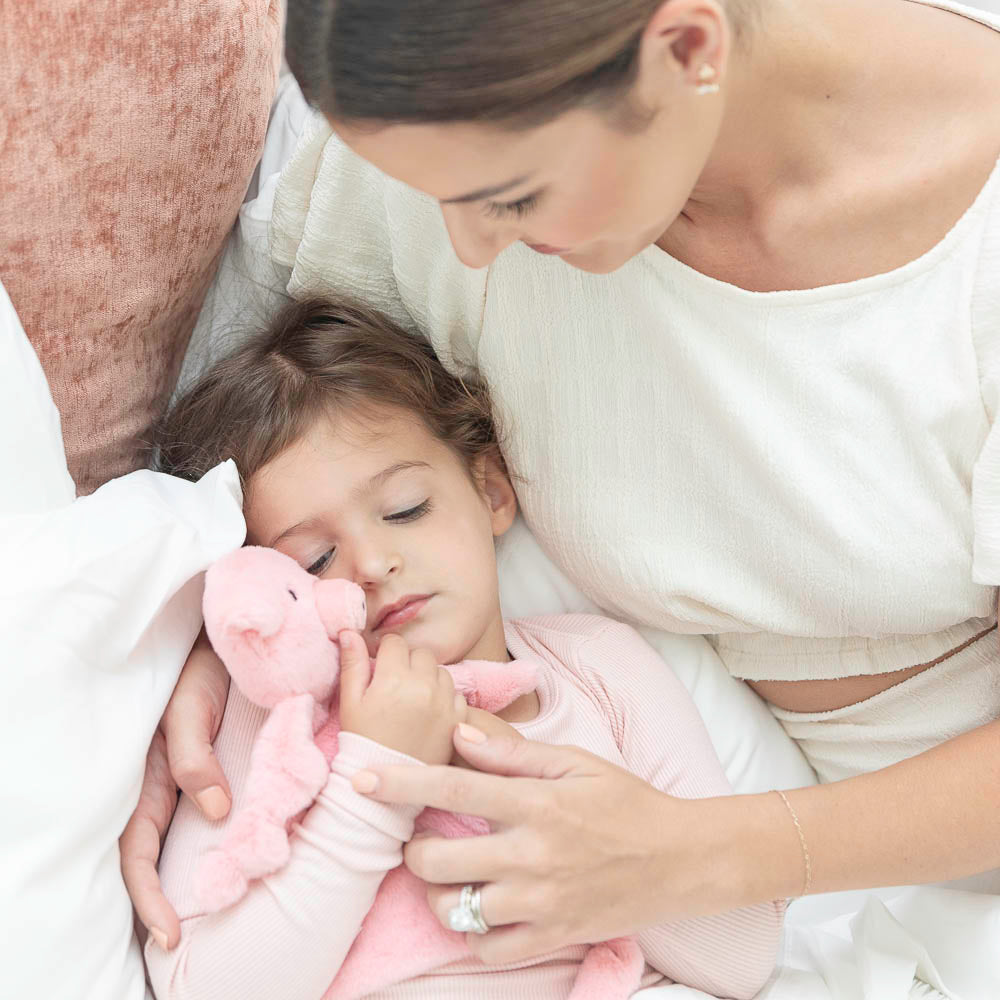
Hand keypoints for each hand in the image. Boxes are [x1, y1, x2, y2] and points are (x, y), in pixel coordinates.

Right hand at [119, 632, 231, 949]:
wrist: (232, 643)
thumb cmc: (200, 672)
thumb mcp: (189, 710)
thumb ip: (194, 759)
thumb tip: (217, 812)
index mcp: (150, 779)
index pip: (136, 852)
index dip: (148, 895)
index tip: (170, 932)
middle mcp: (168, 788)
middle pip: (156, 857)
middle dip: (166, 902)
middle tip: (187, 940)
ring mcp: (193, 783)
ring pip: (185, 842)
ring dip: (196, 876)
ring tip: (221, 909)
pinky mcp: (221, 772)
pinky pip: (218, 815)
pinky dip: (227, 842)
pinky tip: (248, 857)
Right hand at [339, 631, 467, 764]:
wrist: (384, 787)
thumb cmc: (363, 741)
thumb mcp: (350, 702)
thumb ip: (352, 664)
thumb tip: (349, 631)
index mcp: (394, 678)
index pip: (395, 642)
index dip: (385, 654)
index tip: (380, 670)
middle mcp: (424, 685)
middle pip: (420, 653)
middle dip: (408, 663)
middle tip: (395, 686)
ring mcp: (444, 702)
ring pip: (440, 670)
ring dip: (428, 678)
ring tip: (412, 700)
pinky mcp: (458, 719)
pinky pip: (456, 693)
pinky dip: (444, 697)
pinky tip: (428, 713)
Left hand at [351, 726, 729, 963]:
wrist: (680, 860)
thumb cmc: (625, 801)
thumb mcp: (576, 762)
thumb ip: (513, 754)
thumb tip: (460, 735)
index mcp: (537, 803)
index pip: (454, 789)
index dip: (402, 782)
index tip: (361, 778)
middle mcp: (533, 854)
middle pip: (440, 859)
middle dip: (415, 849)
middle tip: (423, 841)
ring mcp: (542, 902)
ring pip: (457, 909)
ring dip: (439, 892)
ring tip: (448, 877)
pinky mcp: (553, 936)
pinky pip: (489, 948)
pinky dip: (473, 932)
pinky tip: (481, 910)